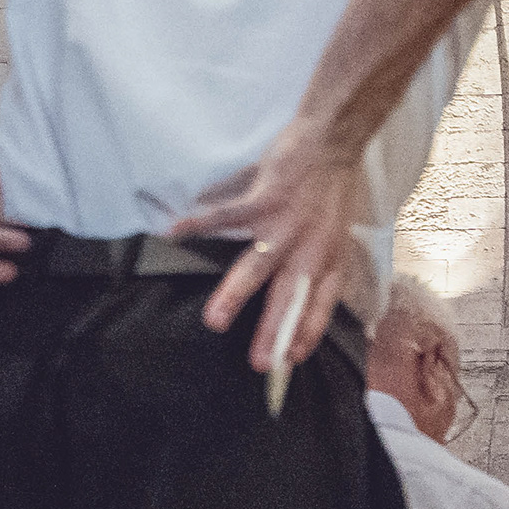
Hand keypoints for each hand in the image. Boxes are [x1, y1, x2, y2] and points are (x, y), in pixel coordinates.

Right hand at [170, 115, 371, 377]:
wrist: (332, 144)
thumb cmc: (330, 192)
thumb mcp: (334, 235)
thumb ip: (314, 264)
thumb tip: (292, 290)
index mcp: (327, 260)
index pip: (319, 307)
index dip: (307, 334)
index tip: (291, 362)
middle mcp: (309, 250)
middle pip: (289, 298)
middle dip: (273, 332)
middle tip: (258, 364)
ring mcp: (286, 226)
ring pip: (257, 267)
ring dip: (234, 295)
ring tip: (214, 320)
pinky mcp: (265, 200)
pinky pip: (228, 215)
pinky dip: (200, 222)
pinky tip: (174, 232)